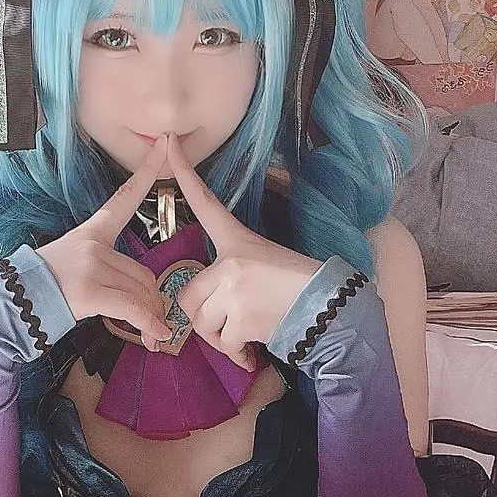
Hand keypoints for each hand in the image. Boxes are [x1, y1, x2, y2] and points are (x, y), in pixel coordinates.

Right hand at [34, 139, 172, 349]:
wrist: (12, 304)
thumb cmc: (44, 288)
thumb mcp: (74, 265)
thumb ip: (107, 269)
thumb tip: (142, 296)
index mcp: (92, 232)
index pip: (124, 197)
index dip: (148, 171)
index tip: (165, 144)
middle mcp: (93, 244)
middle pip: (143, 271)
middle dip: (152, 300)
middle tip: (154, 321)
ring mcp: (90, 265)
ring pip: (141, 290)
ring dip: (149, 316)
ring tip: (150, 334)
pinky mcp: (89, 290)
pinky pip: (131, 307)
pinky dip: (147, 324)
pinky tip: (155, 335)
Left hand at [163, 134, 320, 369]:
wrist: (328, 309)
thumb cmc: (297, 287)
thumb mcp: (264, 264)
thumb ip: (231, 275)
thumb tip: (209, 306)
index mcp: (237, 241)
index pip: (205, 203)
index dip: (184, 173)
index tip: (169, 143)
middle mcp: (230, 262)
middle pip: (187, 296)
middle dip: (203, 319)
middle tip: (227, 323)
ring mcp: (234, 291)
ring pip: (202, 324)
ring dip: (220, 338)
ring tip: (244, 335)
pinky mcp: (241, 318)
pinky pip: (222, 342)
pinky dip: (235, 354)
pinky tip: (251, 352)